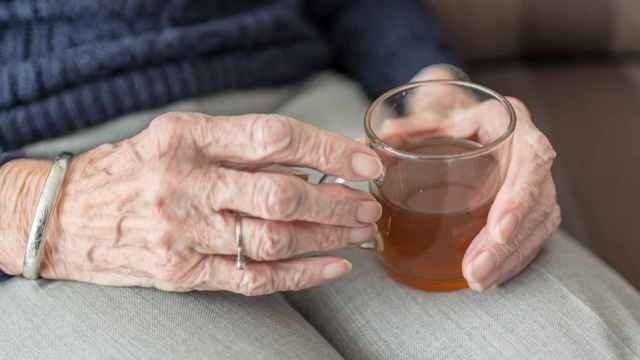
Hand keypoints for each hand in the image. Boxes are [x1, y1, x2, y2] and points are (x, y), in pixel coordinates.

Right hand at [3, 113, 382, 294]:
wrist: (64, 214)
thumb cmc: (131, 169)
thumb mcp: (176, 136)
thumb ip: (237, 145)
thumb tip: (310, 157)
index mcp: (186, 137)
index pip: (274, 137)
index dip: (328, 149)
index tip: (363, 162)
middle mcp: (185, 183)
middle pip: (282, 193)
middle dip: (336, 201)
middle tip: (367, 204)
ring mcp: (183, 232)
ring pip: (274, 238)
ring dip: (327, 236)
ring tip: (358, 231)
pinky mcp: (181, 272)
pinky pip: (253, 277)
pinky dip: (301, 274)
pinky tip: (333, 266)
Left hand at [411, 66, 560, 290]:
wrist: (469, 120)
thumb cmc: (452, 119)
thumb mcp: (432, 117)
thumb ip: (405, 130)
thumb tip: (364, 145)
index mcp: (511, 122)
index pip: (530, 159)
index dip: (518, 196)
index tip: (497, 229)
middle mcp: (531, 150)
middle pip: (538, 201)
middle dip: (507, 243)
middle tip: (476, 271)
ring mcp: (536, 180)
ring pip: (539, 224)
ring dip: (509, 258)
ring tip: (478, 280)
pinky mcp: (533, 203)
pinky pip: (534, 235)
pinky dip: (513, 259)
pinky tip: (492, 277)